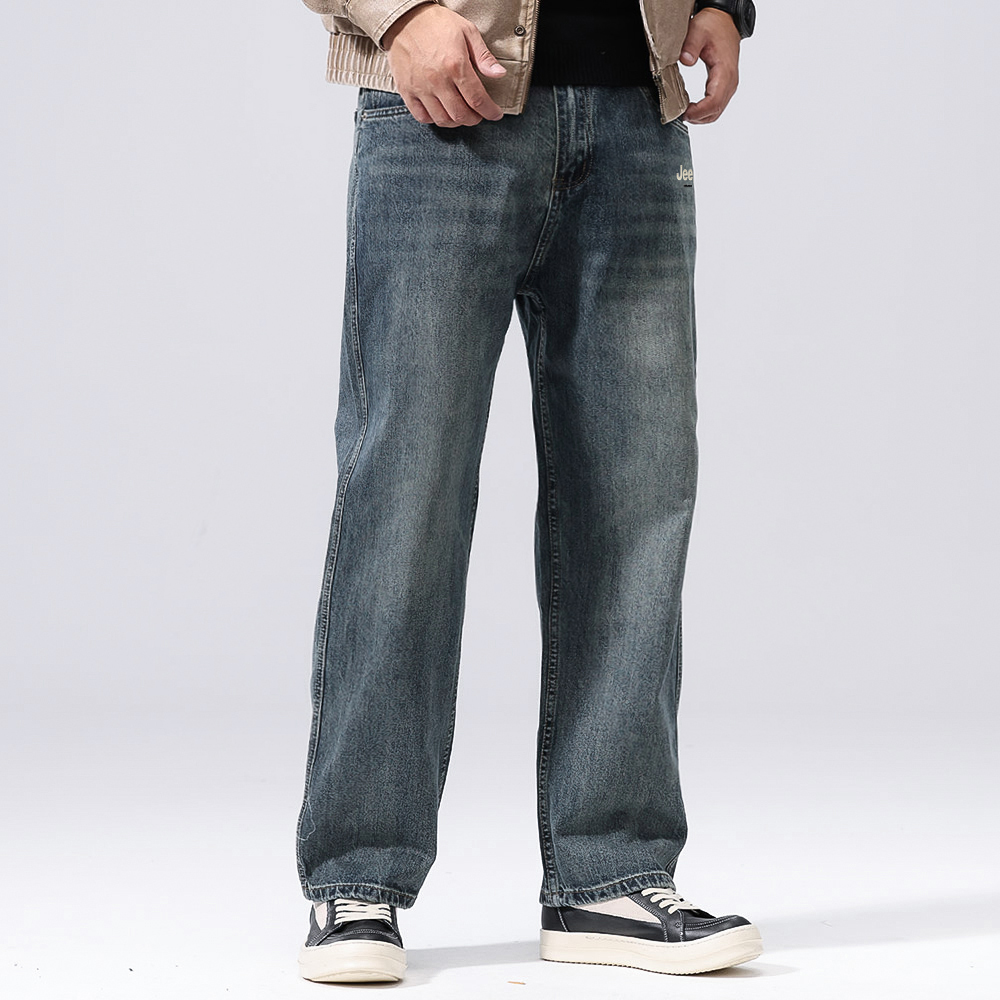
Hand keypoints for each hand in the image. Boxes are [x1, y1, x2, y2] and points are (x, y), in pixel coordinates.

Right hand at [382, 3, 506, 126]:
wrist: (404, 18)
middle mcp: (438, 80)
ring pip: (442, 120)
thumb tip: (499, 74)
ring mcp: (420, 87)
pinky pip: (422, 117)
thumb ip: (484, 56)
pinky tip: (441, 112)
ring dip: (456, 122)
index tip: (495, 114)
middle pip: (461, 114)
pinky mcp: (406, 90)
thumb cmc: (437, 24)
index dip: (490, 111)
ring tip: (461, 114)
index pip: (477, 99)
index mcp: (455, 65)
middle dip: (474, 119)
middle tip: (478, 114)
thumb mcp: (467, 31)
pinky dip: (434, 120)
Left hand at [679, 9, 740, 123]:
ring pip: (717, 111)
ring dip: (701, 117)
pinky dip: (705, 111)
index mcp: (725, 71)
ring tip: (685, 114)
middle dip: (698, 117)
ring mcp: (729, 84)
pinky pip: (717, 105)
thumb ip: (691, 45)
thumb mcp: (698, 30)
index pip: (714, 101)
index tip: (684, 113)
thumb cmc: (712, 26)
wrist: (724, 21)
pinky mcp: (725, 85)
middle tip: (681, 115)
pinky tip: (693, 109)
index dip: (699, 112)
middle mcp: (730, 81)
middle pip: (716, 110)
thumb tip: (685, 61)